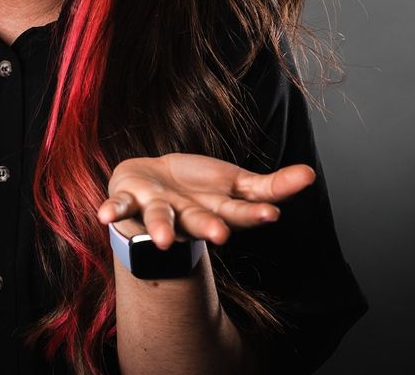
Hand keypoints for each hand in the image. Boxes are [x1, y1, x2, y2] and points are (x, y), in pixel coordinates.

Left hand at [96, 153, 315, 248]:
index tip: (271, 215)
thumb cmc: (198, 189)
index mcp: (216, 211)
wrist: (150, 185)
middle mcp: (187, 215)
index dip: (253, 214)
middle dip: (209, 228)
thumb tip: (311, 174)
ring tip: (158, 240)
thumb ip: (272, 185)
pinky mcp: (129, 197)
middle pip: (200, 222)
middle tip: (221, 236)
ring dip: (159, 228)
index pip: (239, 213)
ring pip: (160, 219)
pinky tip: (102, 217)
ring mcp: (157, 208)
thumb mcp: (237, 184)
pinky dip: (112, 211)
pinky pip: (119, 206)